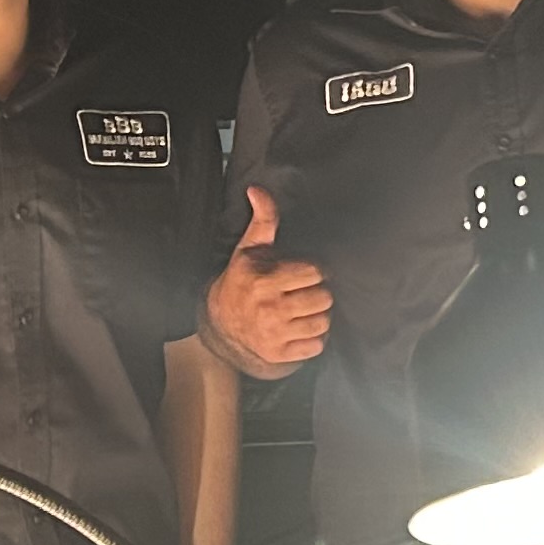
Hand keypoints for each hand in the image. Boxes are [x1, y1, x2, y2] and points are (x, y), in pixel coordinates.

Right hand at [204, 187, 334, 372]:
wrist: (220, 323)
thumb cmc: (242, 280)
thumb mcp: (249, 248)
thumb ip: (263, 219)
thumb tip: (257, 189)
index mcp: (264, 281)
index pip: (315, 272)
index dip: (315, 270)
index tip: (306, 272)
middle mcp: (269, 309)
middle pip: (323, 298)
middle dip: (318, 293)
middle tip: (305, 292)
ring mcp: (275, 335)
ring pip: (323, 322)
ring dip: (318, 316)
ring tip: (304, 309)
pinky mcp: (280, 354)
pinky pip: (317, 346)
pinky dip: (314, 338)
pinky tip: (300, 327)